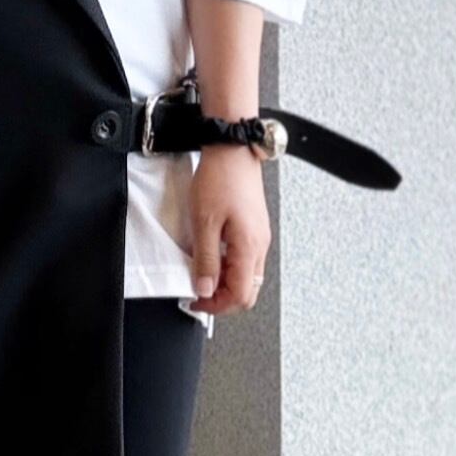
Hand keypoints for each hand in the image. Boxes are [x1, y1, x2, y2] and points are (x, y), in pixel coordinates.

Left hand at [187, 144, 269, 315]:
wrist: (232, 150)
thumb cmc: (220, 178)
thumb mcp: (203, 222)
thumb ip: (205, 260)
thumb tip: (204, 288)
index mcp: (249, 247)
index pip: (240, 295)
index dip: (216, 305)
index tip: (196, 301)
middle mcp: (259, 245)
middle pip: (247, 291)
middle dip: (222, 299)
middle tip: (198, 292)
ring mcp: (259, 237)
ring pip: (247, 277)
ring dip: (224, 282)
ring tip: (202, 272)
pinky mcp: (254, 228)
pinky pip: (246, 260)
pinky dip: (229, 267)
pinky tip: (212, 256)